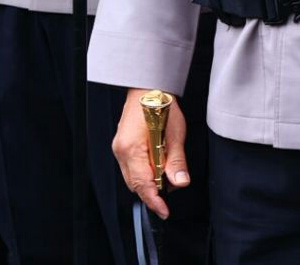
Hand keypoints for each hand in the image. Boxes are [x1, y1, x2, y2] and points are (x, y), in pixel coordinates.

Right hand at [114, 88, 189, 219]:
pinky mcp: (122, 145)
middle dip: (152, 192)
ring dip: (148, 182)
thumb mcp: (175, 133)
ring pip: (132, 177)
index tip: (164, 211)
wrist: (148, 86)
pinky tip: (156, 166)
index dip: (154, 201)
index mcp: (132, 149)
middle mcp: (121, 151)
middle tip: (168, 193)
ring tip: (165, 177)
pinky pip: (130, 167)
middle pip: (135, 184)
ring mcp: (119, 148)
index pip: (142, 184)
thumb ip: (176, 160)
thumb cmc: (161, 104)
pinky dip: (144, 172)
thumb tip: (180, 182)